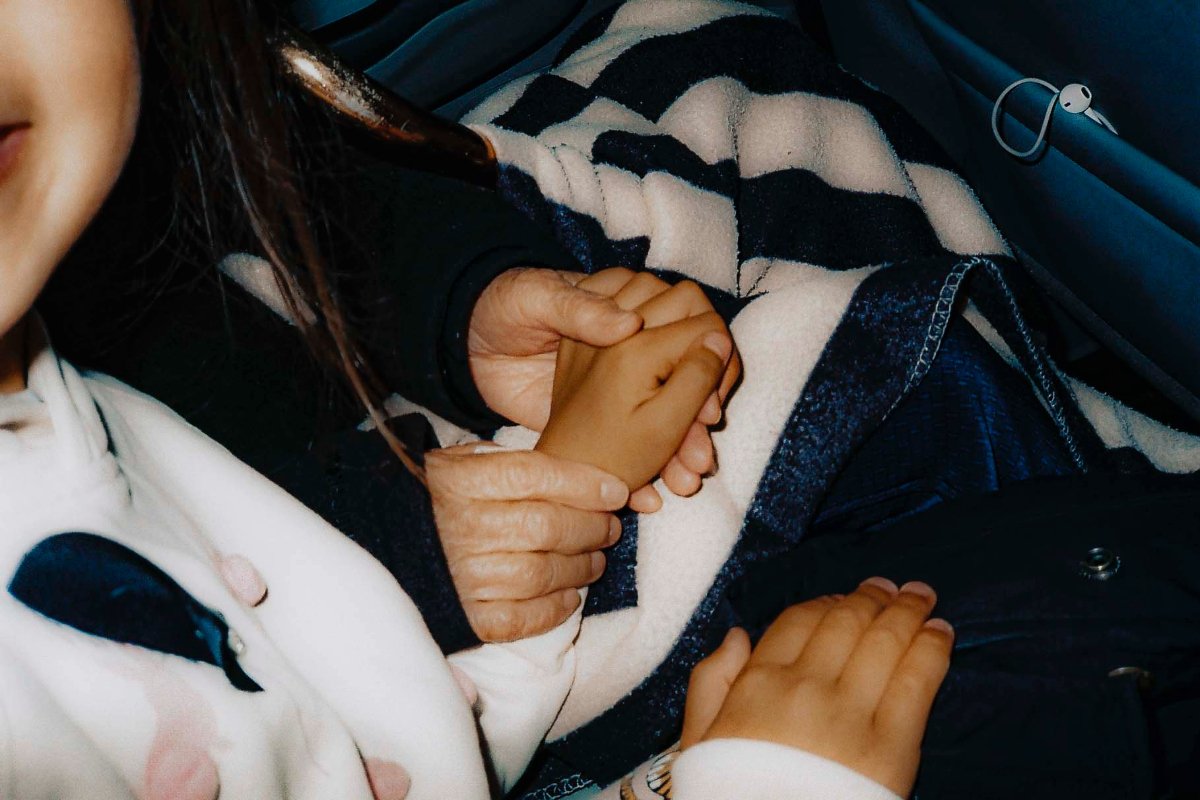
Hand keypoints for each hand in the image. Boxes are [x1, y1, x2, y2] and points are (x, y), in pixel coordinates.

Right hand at [426, 444, 627, 642]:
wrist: (378, 541)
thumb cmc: (432, 498)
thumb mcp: (461, 463)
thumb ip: (511, 464)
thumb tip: (581, 476)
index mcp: (460, 482)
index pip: (534, 476)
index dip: (583, 484)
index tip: (615, 491)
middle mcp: (461, 528)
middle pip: (546, 527)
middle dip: (591, 528)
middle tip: (609, 528)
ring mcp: (462, 576)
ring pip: (540, 573)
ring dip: (580, 569)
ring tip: (594, 561)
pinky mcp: (464, 616)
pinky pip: (520, 618)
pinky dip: (552, 610)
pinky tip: (568, 599)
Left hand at [468, 267, 739, 510]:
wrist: (465, 341)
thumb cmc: (506, 305)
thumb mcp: (540, 297)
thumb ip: (582, 309)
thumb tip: (631, 323)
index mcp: (630, 304)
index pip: (690, 334)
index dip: (706, 371)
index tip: (707, 408)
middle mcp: (635, 343)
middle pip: (686, 384)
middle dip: (697, 425)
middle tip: (699, 457)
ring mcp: (620, 382)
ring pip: (665, 417)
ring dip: (679, 452)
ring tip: (684, 481)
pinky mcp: (601, 411)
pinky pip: (634, 442)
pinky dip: (646, 468)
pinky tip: (651, 495)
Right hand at [686, 578, 953, 796]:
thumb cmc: (731, 793)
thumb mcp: (699, 738)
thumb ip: (710, 681)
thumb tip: (737, 635)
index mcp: (758, 683)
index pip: (800, 620)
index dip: (828, 602)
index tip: (846, 598)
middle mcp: (805, 689)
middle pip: (847, 622)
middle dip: (874, 599)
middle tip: (894, 589)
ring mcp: (851, 715)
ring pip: (885, 641)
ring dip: (909, 612)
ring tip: (923, 598)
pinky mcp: (892, 746)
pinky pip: (917, 680)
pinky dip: (932, 648)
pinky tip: (941, 633)